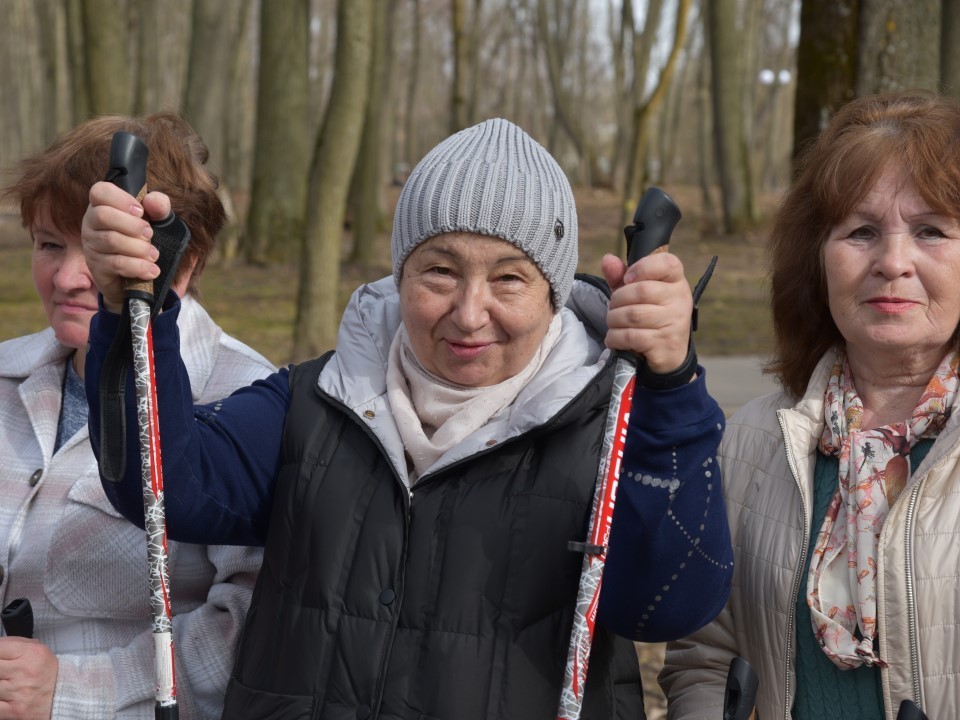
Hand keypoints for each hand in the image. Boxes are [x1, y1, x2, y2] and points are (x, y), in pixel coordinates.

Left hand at [0, 637, 56, 718]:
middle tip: (4, 672)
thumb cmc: (47, 673)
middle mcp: (26, 672)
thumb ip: (15, 643)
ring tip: (7, 682)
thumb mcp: (38, 649)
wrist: (63, 696)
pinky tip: (3, 696)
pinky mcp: (14, 711)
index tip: (0, 658)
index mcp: (32, 653)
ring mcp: (19, 692)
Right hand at [81, 182, 171, 312]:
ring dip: (139, 248)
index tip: (141, 211)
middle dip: (132, 225)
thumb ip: (158, 206)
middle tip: (150, 234)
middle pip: (103, 216)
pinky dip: (138, 267)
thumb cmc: (142, 237)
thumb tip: (152, 201)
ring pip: (111, 241)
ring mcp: (91, 245)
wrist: (138, 273)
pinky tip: (151, 270)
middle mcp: (91, 223)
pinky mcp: (96, 267)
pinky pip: (116, 264)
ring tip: (154, 254)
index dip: (121, 199)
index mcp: (102, 205)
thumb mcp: (156, 219)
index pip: (99, 191)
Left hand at [601, 252, 692, 372]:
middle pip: (641, 291)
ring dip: (614, 319)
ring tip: (613, 323)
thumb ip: (620, 276)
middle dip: (617, 299)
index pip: (667, 263)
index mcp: (676, 281)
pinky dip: (615, 337)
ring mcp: (675, 322)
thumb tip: (607, 259)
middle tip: (614, 307)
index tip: (627, 279)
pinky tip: (614, 338)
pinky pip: (631, 336)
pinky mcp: (664, 343)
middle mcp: (680, 299)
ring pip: (633, 315)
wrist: (669, 354)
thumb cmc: (650, 317)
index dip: (643, 267)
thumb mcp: (635, 294)